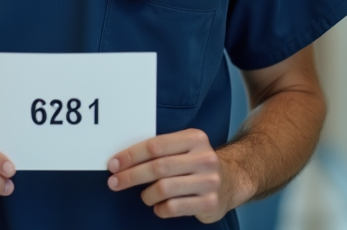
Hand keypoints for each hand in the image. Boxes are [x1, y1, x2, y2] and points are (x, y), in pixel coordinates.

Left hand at [107, 128, 239, 222]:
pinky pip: (174, 208)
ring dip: (146, 194)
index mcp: (194, 138)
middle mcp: (204, 158)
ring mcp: (209, 182)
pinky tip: (159, 206)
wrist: (232, 180)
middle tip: (114, 182)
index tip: (113, 164)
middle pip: (157, 167)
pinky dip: (160, 208)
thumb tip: (122, 159)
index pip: (155, 145)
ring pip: (163, 189)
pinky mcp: (210, 203)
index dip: (131, 156)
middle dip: (130, 176)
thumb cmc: (196, 163)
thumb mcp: (184, 147)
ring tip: (145, 195)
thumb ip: (160, 149)